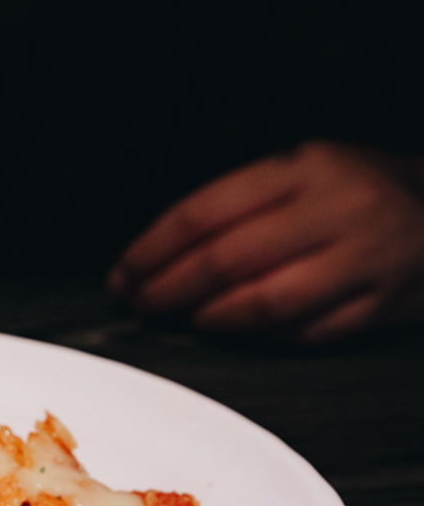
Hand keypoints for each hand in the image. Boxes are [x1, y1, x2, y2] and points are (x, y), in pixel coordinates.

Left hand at [109, 142, 423, 341]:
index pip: (205, 212)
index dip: (152, 249)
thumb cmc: (360, 190)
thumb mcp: (305, 170)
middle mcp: (336, 210)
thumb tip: (161, 250)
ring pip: (266, 303)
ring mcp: (364, 260)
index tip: (123, 274)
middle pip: (227, 260)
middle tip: (141, 304)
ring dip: (211, 318)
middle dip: (168, 289)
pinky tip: (235, 332)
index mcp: (304, 168)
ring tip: (184, 319)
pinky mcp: (383, 304)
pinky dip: (262, 337)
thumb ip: (241, 202)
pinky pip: (307, 332)